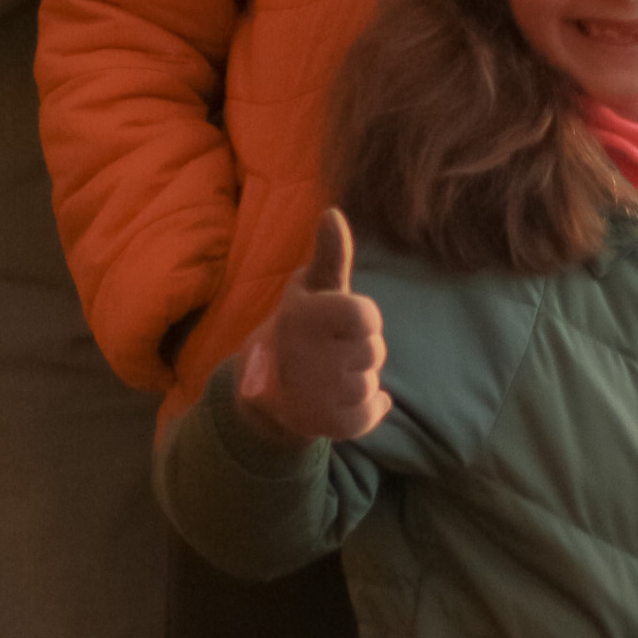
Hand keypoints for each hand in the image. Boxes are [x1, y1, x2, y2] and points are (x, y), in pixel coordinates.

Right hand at [235, 211, 392, 445]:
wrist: (263, 387)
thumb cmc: (300, 326)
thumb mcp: (312, 288)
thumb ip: (330, 254)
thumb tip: (333, 212)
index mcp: (303, 317)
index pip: (366, 316)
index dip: (363, 319)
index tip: (343, 322)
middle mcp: (304, 356)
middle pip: (374, 351)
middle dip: (362, 350)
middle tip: (332, 351)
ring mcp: (312, 393)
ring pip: (371, 383)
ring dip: (360, 379)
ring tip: (330, 375)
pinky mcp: (322, 425)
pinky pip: (370, 414)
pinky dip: (369, 407)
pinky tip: (347, 397)